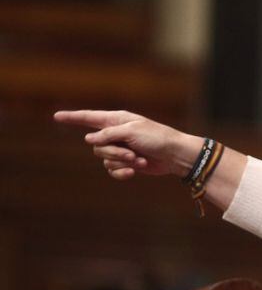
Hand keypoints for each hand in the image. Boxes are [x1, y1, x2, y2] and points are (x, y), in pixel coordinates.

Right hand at [54, 110, 198, 179]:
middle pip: (97, 146)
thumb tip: (88, 140)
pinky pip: (112, 170)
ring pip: (104, 159)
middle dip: (113, 152)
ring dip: (121, 162)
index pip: (89, 118)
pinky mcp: (126, 163)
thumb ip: (109, 134)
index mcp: (117, 120)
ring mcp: (120, 149)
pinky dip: (122, 172)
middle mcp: (115, 134)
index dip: (73, 118)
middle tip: (132, 153)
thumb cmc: (157, 138)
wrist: (175, 155)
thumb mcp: (132, 131)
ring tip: (139, 160)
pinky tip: (134, 172)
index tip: (57, 116)